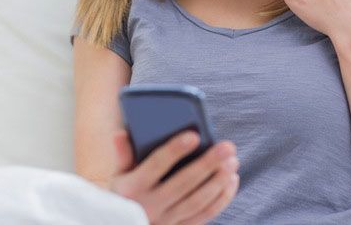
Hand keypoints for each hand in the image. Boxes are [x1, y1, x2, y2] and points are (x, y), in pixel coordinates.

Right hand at [109, 129, 239, 224]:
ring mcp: (166, 221)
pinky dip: (221, 199)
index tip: (194, 135)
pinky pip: (204, 216)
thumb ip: (122, 155)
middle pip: (183, 183)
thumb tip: (121, 134)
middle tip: (227, 146)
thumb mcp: (117, 176)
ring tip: (233, 162)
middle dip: (207, 164)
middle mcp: (150, 206)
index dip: (175, 151)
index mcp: (133, 188)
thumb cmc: (122, 194)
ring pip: (197, 202)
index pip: (156, 166)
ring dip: (218, 181)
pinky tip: (232, 180)